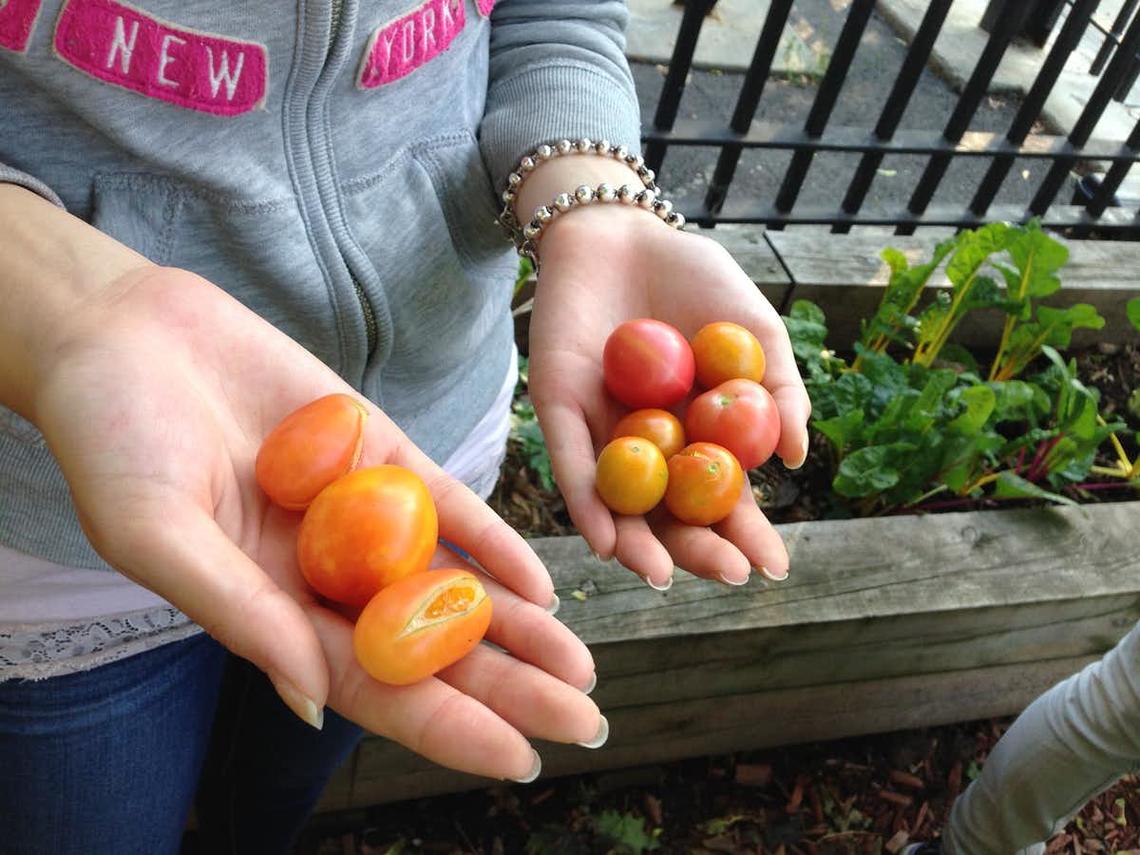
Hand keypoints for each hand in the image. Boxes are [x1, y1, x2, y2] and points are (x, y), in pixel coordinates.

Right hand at [28, 265, 600, 780]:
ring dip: (516, 624)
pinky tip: (541, 580)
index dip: (448, 728)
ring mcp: (359, 514)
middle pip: (431, 647)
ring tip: (580, 662)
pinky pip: (449, 505)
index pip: (373, 690)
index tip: (520, 758)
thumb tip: (313, 702)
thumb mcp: (157, 534)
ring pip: (452, 582)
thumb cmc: (109, 440)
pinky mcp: (378, 450)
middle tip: (585, 719)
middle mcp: (325, 575)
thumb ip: (237, 613)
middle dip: (508, 686)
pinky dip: (494, 541)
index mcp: (270, 613)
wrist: (124, 333)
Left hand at [528, 204, 810, 588]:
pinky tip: (605, 539)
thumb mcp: (756, 330)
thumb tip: (796, 457)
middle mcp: (650, 444)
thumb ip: (780, 390)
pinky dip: (587, 501)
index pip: (722, 497)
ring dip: (638, 542)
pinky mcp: (557, 410)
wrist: (624, 231)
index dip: (746, 533)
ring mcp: (602, 431)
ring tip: (661, 574)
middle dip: (697, 548)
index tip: (774, 567)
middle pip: (671, 512)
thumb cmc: (692, 279)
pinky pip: (571, 462)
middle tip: (727, 575)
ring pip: (618, 501)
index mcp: (697, 433)